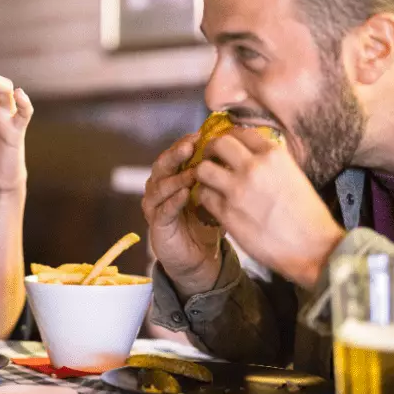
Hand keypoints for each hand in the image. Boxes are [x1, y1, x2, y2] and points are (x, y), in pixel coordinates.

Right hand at [141, 133, 222, 296]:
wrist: (201, 259)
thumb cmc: (208, 222)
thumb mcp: (215, 195)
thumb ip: (219, 174)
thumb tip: (238, 148)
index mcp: (172, 177)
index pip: (175, 154)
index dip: (185, 143)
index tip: (201, 134)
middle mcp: (159, 188)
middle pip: (162, 165)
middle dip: (176, 154)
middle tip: (191, 146)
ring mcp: (155, 207)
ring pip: (159, 186)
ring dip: (176, 177)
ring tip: (193, 172)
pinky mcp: (157, 226)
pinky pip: (162, 210)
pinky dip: (173, 201)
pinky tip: (185, 194)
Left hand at [194, 128, 344, 288]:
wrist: (312, 247)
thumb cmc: (307, 214)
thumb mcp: (294, 175)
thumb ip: (271, 163)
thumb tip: (251, 157)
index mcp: (273, 155)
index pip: (241, 132)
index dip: (230, 138)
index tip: (227, 147)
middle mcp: (253, 167)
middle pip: (218, 144)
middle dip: (211, 150)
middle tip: (211, 160)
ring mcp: (237, 189)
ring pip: (203, 169)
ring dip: (203, 174)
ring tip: (209, 182)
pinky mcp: (226, 213)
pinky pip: (203, 196)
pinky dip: (204, 197)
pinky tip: (211, 202)